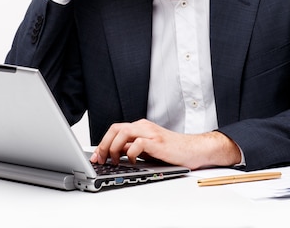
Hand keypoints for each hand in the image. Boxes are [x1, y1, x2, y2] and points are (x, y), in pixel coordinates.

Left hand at [90, 119, 242, 169]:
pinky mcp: (157, 142)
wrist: (193, 150)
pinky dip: (130, 153)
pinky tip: (132, 161)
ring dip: (114, 148)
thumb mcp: (148, 150)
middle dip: (103, 144)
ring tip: (114, 161)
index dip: (103, 143)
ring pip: (123, 132)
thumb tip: (115, 154)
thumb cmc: (172, 151)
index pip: (115, 130)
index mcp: (140, 127)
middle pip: (115, 129)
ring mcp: (150, 133)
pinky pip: (137, 143)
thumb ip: (133, 148)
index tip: (96, 156)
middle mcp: (144, 127)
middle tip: (99, 159)